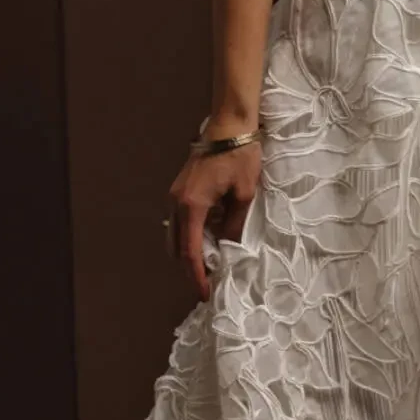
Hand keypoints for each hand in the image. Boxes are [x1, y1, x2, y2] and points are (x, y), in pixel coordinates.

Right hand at [167, 139, 261, 300]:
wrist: (229, 127)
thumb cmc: (240, 158)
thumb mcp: (244, 195)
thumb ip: (233, 225)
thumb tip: (227, 248)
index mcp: (191, 206)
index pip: (189, 251)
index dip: (196, 275)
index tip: (204, 293)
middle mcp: (177, 203)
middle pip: (175, 248)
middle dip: (190, 268)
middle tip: (209, 282)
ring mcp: (175, 196)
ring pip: (175, 235)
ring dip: (189, 252)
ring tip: (211, 263)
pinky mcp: (180, 191)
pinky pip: (180, 222)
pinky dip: (190, 236)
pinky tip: (209, 239)